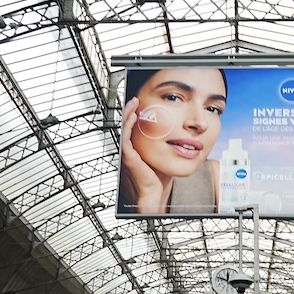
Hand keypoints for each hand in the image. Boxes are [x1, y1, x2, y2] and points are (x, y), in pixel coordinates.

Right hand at [120, 97, 168, 212]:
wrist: (152, 193)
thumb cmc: (155, 178)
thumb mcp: (158, 156)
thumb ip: (159, 145)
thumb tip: (171, 135)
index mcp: (132, 150)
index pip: (129, 129)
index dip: (132, 116)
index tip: (138, 105)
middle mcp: (126, 151)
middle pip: (124, 126)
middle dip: (128, 111)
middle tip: (135, 100)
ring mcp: (125, 154)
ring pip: (123, 128)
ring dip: (128, 114)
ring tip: (134, 103)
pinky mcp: (128, 157)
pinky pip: (125, 137)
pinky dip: (128, 125)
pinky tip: (134, 116)